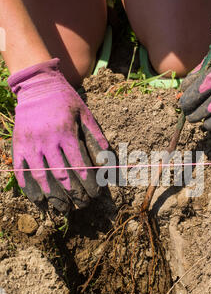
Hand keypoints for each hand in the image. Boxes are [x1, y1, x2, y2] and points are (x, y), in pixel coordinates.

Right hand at [8, 58, 108, 212]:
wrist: (37, 85)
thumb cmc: (65, 100)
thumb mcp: (85, 113)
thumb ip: (96, 135)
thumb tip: (108, 158)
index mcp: (66, 133)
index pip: (79, 165)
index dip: (88, 183)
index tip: (95, 194)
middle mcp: (48, 141)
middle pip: (62, 175)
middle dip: (74, 194)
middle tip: (83, 205)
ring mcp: (31, 144)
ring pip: (42, 176)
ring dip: (53, 195)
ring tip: (63, 208)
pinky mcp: (18, 145)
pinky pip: (22, 170)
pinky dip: (29, 187)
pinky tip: (39, 200)